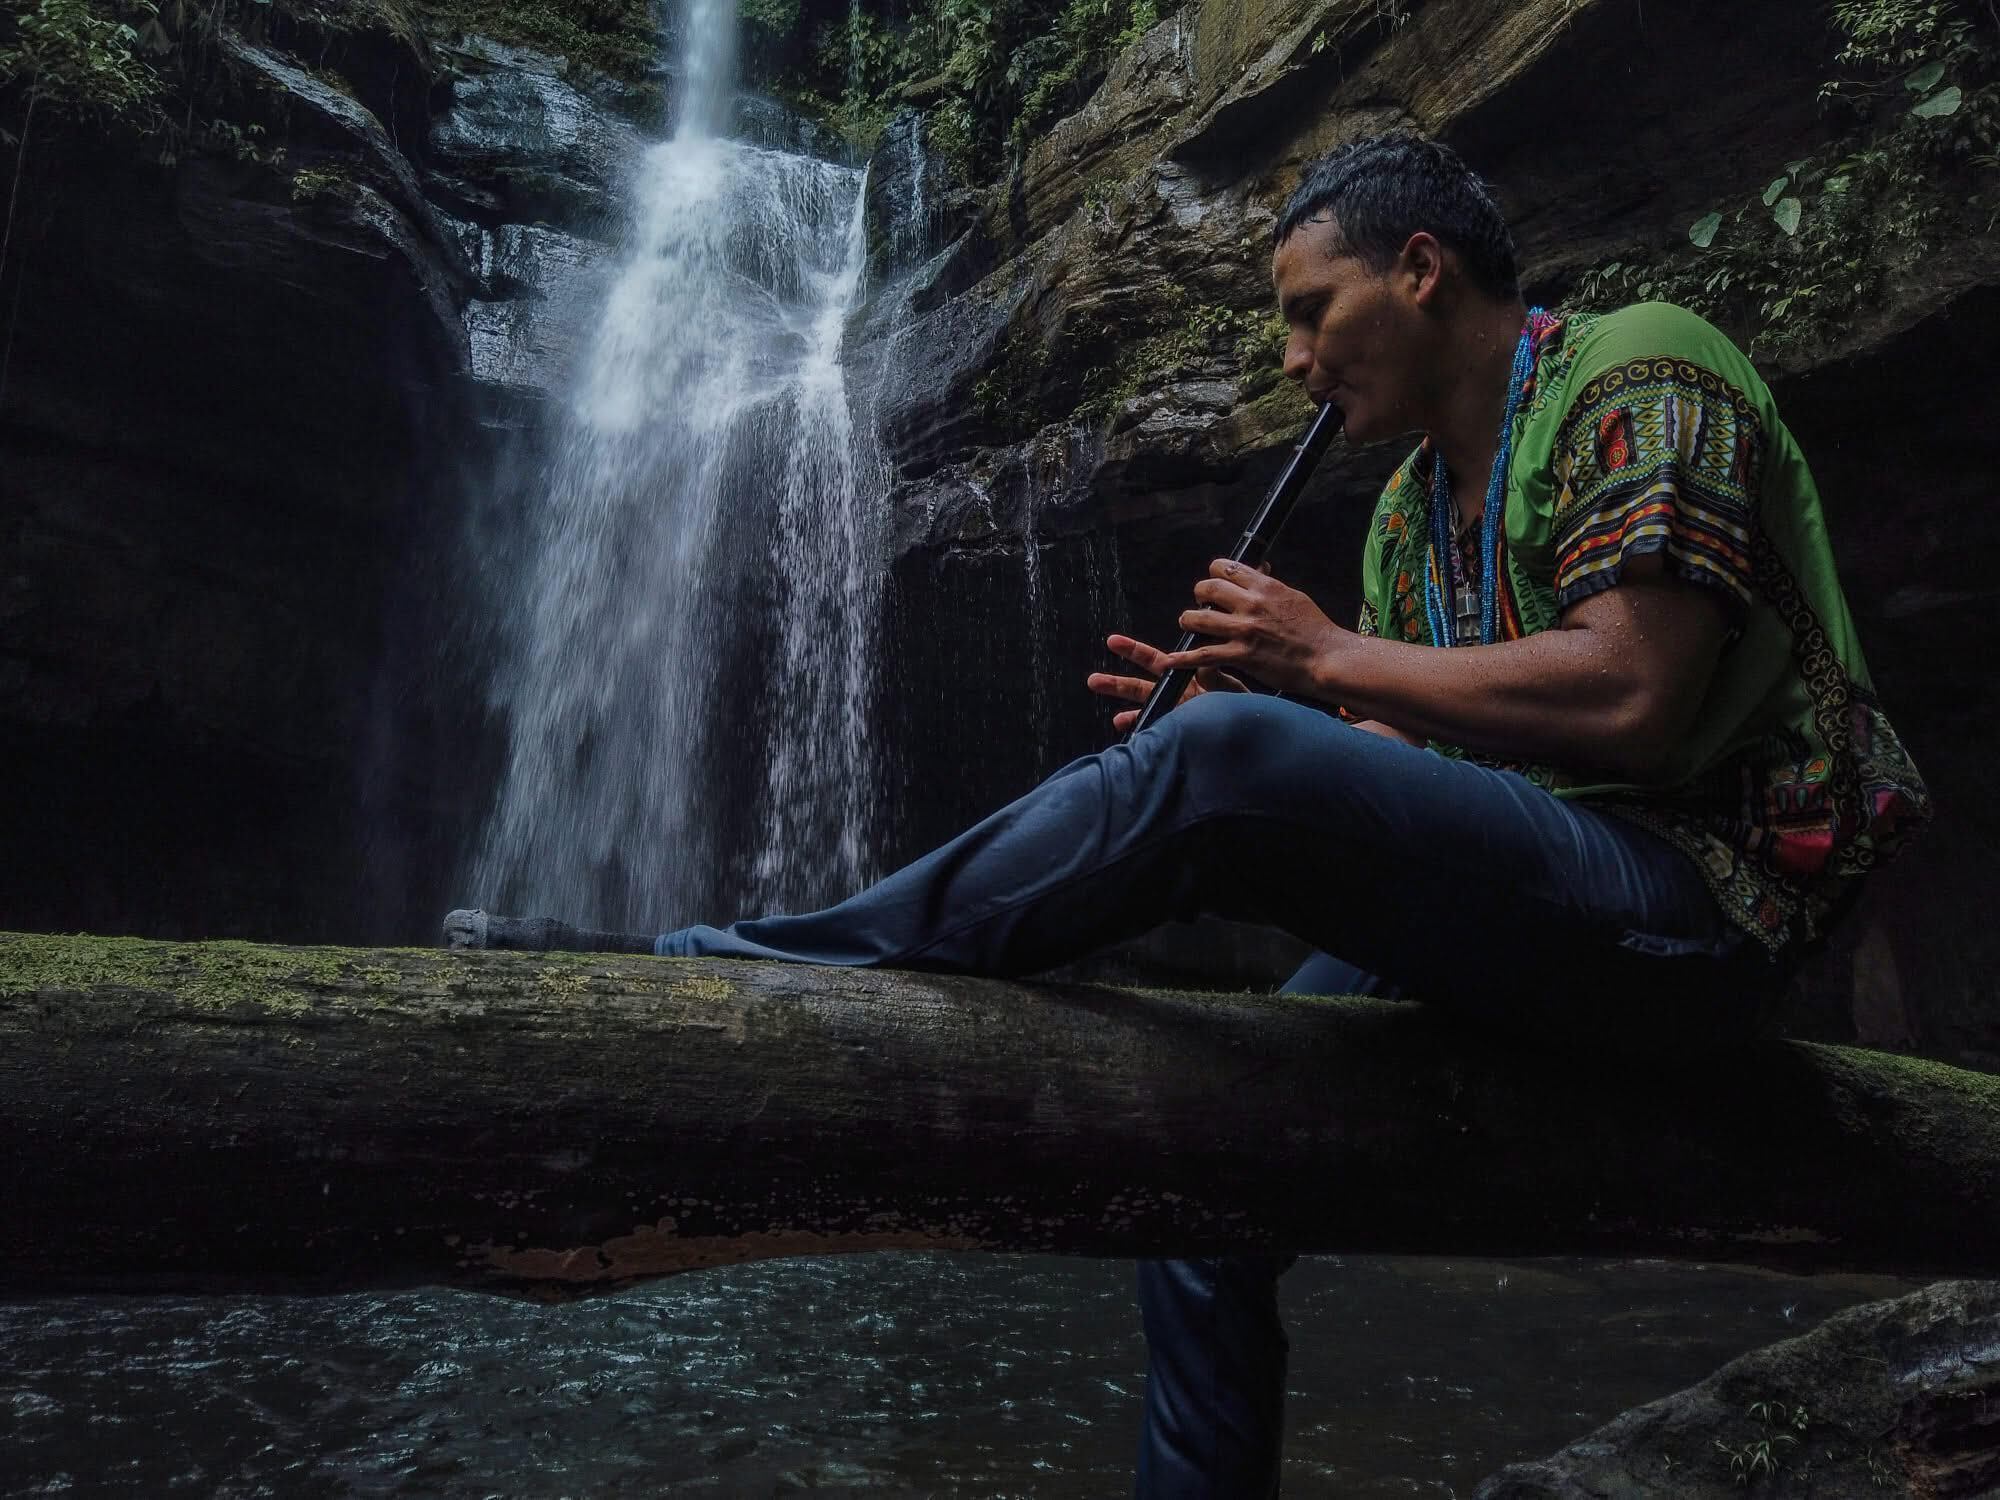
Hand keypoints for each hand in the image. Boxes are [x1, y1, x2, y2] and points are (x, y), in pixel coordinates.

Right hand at [1087, 633, 1245, 734]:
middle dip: (1117, 682)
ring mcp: (1177, 714)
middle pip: (1141, 686)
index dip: (1134, 651)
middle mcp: (1177, 695)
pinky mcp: (1181, 731)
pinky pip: (1156, 731)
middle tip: (1093, 679)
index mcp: (1185, 678)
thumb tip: (1204, 662)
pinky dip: (1140, 729)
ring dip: (1123, 709)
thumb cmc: (1242, 705)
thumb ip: (1215, 677)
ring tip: (1105, 715)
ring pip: (1144, 709)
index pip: (1156, 661)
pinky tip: (1125, 726)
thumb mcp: (1229, 687)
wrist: (1253, 729)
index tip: (1113, 642)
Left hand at [1159, 559, 1342, 698]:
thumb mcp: (1293, 597)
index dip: (1214, 575)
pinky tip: (1170, 661)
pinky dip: (1183, 658)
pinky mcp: (1242, 655)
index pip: (1224, 567)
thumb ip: (1270, 585)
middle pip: (1207, 589)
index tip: (1214, 585)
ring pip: (1199, 618)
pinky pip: (1204, 654)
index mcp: (1265, 586)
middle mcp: (1252, 604)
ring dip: (1189, 622)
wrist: (1326, 657)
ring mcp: (1245, 630)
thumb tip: (1258, 569)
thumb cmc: (1315, 629)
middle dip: (1199, 596)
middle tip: (1200, 606)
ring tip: (1189, 625)